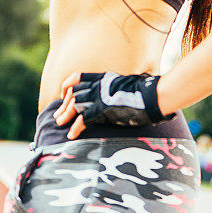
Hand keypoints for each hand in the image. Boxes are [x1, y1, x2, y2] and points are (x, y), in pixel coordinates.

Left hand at [53, 70, 174, 139]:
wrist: (153, 95)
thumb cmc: (146, 91)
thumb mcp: (126, 85)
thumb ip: (115, 89)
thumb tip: (115, 95)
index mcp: (103, 78)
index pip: (77, 77)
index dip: (68, 86)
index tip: (64, 95)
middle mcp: (99, 85)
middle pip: (73, 93)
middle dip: (64, 105)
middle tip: (58, 116)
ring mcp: (100, 96)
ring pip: (75, 104)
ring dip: (66, 115)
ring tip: (60, 124)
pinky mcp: (103, 109)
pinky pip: (83, 119)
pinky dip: (76, 127)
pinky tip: (72, 135)